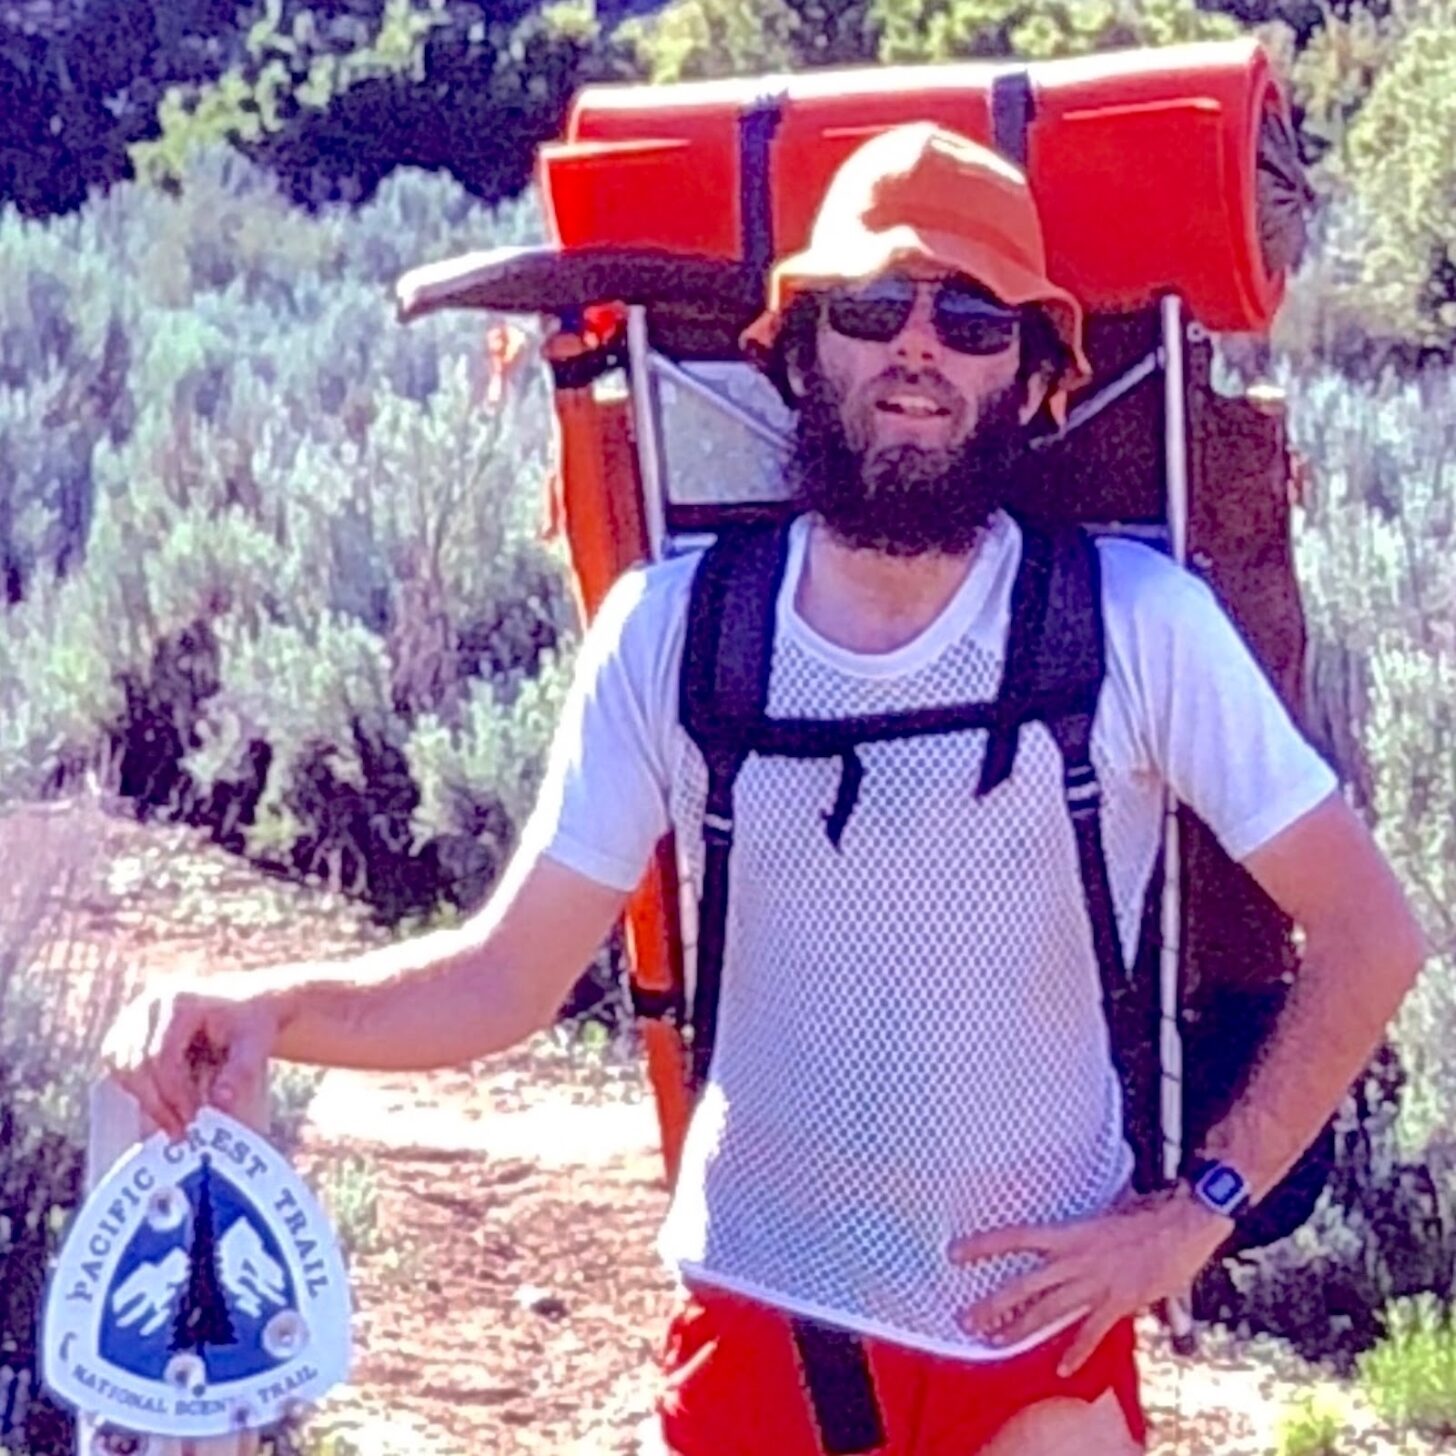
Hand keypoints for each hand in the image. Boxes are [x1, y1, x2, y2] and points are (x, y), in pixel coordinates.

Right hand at [102, 977, 281, 1139]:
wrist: (248, 1003)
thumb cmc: (252, 1021)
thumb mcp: (257, 1042)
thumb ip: (241, 1071)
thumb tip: (220, 1102)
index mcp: (179, 1002)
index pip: (161, 1056)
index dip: (173, 1092)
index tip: (193, 1119)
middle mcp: (150, 1005)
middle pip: (135, 1063)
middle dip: (157, 1102)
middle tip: (180, 1131)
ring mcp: (134, 1015)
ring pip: (120, 1067)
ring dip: (144, 1098)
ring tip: (174, 1122)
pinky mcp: (128, 1029)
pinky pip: (118, 1065)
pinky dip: (137, 1088)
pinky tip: (164, 1103)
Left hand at [948, 1185, 1231, 1375]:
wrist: (1183, 1224)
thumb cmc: (1146, 1212)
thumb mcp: (1106, 1209)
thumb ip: (1085, 1225)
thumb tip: (1072, 1221)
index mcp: (1069, 1232)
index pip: (1015, 1236)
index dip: (983, 1245)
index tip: (954, 1253)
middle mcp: (1075, 1260)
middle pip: (1023, 1285)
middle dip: (992, 1304)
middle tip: (965, 1318)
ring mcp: (1095, 1284)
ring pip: (1048, 1312)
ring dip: (1019, 1329)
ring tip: (995, 1342)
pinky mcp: (1118, 1303)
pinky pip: (1090, 1333)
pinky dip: (1076, 1351)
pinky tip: (1061, 1367)